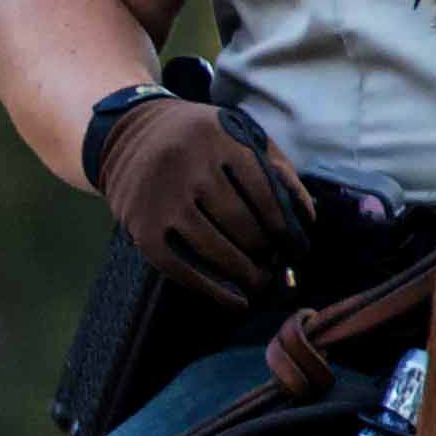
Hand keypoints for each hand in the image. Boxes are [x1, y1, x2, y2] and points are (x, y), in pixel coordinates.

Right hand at [89, 92, 314, 301]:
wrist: (130, 136)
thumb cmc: (200, 141)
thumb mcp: (238, 134)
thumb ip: (275, 167)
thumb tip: (305, 219)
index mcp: (218, 136)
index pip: (264, 191)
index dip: (285, 225)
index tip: (295, 246)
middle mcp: (188, 165)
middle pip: (241, 223)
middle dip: (265, 250)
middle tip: (275, 265)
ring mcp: (162, 198)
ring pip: (214, 247)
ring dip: (244, 273)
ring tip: (258, 281)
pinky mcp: (142, 227)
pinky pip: (181, 267)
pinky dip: (211, 290)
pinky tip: (234, 301)